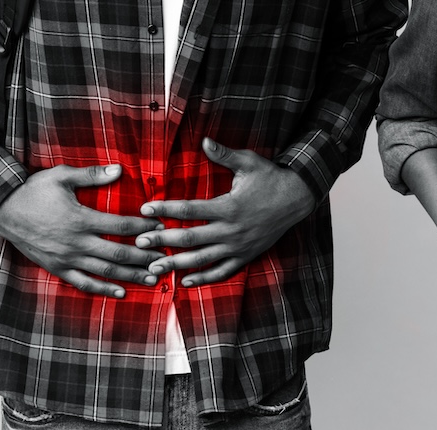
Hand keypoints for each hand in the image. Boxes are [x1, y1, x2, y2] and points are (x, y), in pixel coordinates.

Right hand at [0, 164, 165, 297]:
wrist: (2, 210)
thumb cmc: (33, 191)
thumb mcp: (60, 176)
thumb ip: (91, 175)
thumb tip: (119, 170)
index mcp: (80, 219)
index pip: (121, 226)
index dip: (143, 227)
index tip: (160, 227)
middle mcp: (76, 242)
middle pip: (119, 253)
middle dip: (145, 256)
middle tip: (166, 258)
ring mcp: (67, 258)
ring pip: (106, 271)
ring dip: (132, 275)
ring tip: (154, 277)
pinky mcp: (57, 268)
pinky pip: (83, 283)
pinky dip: (103, 289)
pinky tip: (122, 292)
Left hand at [136, 137, 315, 286]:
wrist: (296, 199)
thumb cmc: (270, 178)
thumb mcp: (249, 162)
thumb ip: (224, 155)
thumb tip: (204, 141)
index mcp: (228, 206)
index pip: (189, 209)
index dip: (165, 209)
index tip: (145, 208)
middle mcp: (231, 230)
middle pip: (189, 238)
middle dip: (162, 240)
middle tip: (140, 243)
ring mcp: (238, 246)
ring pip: (202, 258)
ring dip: (176, 264)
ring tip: (154, 267)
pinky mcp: (245, 255)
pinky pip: (222, 271)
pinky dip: (203, 278)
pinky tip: (185, 281)